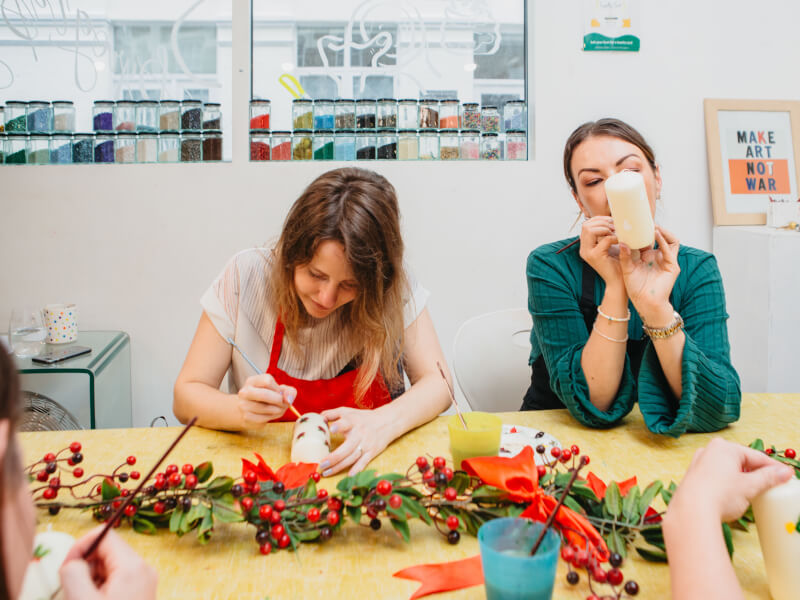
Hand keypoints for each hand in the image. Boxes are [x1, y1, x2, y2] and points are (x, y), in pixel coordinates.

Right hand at [59, 528, 156, 599]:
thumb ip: (73, 573)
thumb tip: (73, 561)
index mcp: (133, 566)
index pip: (104, 534)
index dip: (80, 546)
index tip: (65, 568)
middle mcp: (144, 569)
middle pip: (106, 551)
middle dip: (85, 567)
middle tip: (73, 592)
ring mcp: (144, 583)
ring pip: (109, 567)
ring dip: (90, 581)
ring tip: (83, 598)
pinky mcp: (140, 594)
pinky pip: (115, 582)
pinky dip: (99, 590)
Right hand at [237, 373, 295, 426]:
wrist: (251, 411)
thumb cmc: (268, 398)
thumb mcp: (280, 390)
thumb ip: (289, 391)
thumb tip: (288, 400)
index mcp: (252, 381)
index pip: (267, 381)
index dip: (278, 389)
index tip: (280, 393)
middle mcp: (245, 392)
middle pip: (265, 394)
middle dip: (279, 400)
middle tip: (282, 403)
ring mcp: (244, 405)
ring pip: (267, 408)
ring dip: (278, 410)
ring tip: (278, 409)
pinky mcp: (247, 418)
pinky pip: (265, 418)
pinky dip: (272, 417)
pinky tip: (271, 415)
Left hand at [318, 407, 392, 475]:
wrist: (386, 422)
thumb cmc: (362, 418)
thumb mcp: (347, 411)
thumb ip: (332, 413)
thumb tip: (319, 418)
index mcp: (352, 422)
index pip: (345, 423)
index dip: (339, 426)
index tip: (332, 429)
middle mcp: (359, 434)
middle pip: (347, 448)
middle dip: (334, 457)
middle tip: (322, 464)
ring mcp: (366, 444)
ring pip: (352, 458)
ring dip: (339, 467)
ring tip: (327, 472)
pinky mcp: (372, 452)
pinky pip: (363, 463)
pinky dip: (357, 470)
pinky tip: (348, 476)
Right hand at [578, 216, 623, 286]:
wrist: (618, 281)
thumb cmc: (617, 262)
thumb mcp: (610, 245)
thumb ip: (606, 234)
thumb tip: (612, 219)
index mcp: (585, 245)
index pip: (586, 225)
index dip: (599, 220)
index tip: (612, 223)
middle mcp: (583, 249)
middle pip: (586, 225)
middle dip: (602, 222)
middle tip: (615, 228)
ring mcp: (587, 253)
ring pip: (590, 230)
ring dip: (606, 228)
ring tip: (616, 235)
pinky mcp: (595, 256)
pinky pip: (604, 239)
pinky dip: (614, 237)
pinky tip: (620, 242)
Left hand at [619, 227, 679, 323]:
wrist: (644, 302)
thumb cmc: (635, 288)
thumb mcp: (627, 269)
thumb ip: (625, 256)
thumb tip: (622, 242)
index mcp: (646, 257)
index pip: (647, 240)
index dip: (642, 232)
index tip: (634, 224)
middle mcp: (657, 257)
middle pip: (660, 238)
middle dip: (654, 229)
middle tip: (645, 221)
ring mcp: (666, 260)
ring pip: (670, 240)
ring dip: (663, 232)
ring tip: (653, 226)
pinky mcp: (672, 266)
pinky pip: (671, 250)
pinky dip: (664, 241)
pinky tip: (656, 235)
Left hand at [668, 438, 793, 522]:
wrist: (691, 512)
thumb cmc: (720, 495)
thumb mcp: (749, 487)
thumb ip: (768, 478)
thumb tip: (784, 473)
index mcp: (724, 447)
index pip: (756, 456)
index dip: (773, 467)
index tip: (787, 475)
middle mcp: (709, 450)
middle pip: (741, 460)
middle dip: (757, 472)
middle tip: (773, 483)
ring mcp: (699, 463)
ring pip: (728, 468)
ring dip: (742, 478)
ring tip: (755, 490)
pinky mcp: (693, 476)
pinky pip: (717, 476)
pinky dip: (728, 482)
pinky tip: (734, 494)